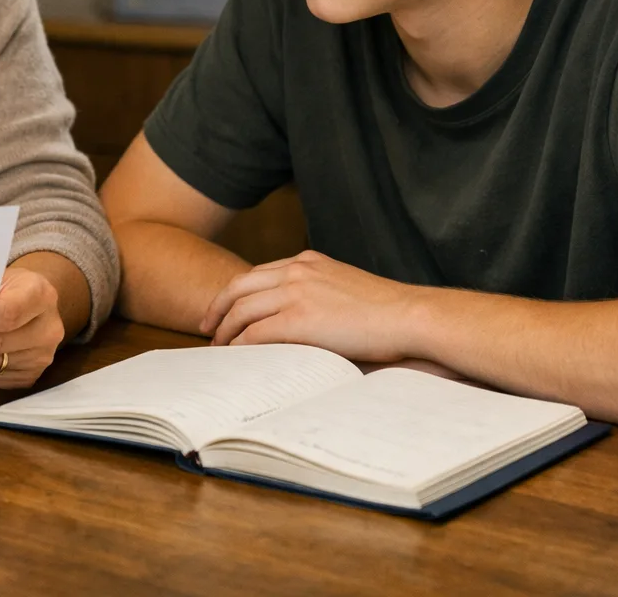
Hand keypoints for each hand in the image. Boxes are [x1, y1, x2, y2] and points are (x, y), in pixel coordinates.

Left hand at [200, 250, 423, 361]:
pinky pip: (255, 333)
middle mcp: (297, 270)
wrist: (409, 316)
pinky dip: (240, 345)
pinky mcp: (298, 318)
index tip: (225, 310)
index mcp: (307, 261)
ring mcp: (295, 292)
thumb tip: (300, 317)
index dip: (236, 293)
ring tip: (219, 347)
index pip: (258, 274)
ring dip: (225, 330)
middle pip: (240, 287)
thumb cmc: (386, 312)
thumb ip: (317, 294)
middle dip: (218, 308)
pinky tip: (236, 356)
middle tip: (208, 327)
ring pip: (242, 310)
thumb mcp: (344, 288)